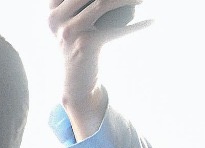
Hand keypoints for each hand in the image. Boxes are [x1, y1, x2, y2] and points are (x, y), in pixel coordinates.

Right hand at [47, 0, 147, 136]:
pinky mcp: (84, 45)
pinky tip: (153, 20)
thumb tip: (107, 0)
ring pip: (103, 2)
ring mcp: (68, 31)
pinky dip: (138, 25)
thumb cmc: (80, 47)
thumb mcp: (72, 23)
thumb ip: (79, 6)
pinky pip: (116, 29)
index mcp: (52, 10)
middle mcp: (54, 19)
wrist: (75, 83)